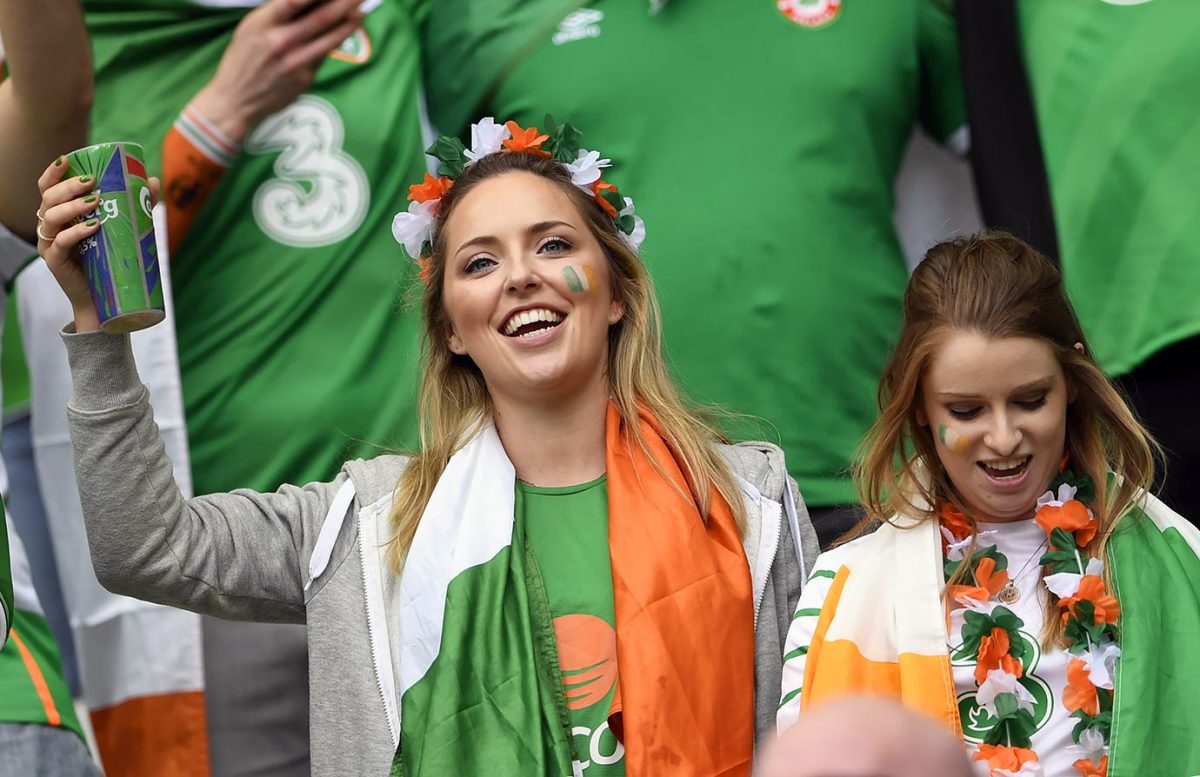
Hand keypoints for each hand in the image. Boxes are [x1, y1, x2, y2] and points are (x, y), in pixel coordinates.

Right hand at [37, 157, 159, 332]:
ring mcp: (50, 244)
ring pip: (51, 217)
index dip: (52, 172)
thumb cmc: (109, 257)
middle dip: (67, 186)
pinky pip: (60, 243)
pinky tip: (94, 226)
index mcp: (61, 214)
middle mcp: (51, 226)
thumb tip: (153, 180)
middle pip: (48, 198)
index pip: (48, 187)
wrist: (103, 297)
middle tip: (91, 180)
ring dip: (72, 206)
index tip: (67, 159)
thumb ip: (135, 204)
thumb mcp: (122, 227)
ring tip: (95, 200)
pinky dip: (76, 232)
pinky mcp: (55, 261)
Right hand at [189, 0, 364, 142]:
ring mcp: (296, 61)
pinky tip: (349, 28)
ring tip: (363, 9)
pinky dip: (339, 38)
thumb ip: (277, 13)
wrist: (235, 100)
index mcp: (263, 24)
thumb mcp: (251, 27)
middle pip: (321, 17)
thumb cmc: (243, 58)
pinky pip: (325, 53)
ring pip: (330, 38)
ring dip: (350, 22)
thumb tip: (308, 2)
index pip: (295, 1)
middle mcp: (281, 42)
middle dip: (344, 3)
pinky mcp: (305, 77)